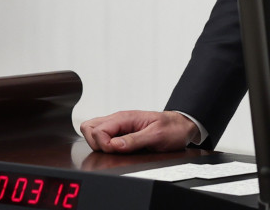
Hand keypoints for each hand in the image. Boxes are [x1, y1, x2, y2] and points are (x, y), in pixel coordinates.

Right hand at [79, 110, 196, 153]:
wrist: (181, 126)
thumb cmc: (171, 128)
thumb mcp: (156, 135)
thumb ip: (134, 140)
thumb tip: (115, 145)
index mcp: (124, 118)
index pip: (98, 129)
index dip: (103, 144)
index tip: (116, 150)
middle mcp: (118, 120)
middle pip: (89, 128)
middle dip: (96, 143)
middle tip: (111, 151)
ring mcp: (118, 126)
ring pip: (92, 131)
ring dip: (98, 143)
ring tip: (113, 151)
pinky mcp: (120, 132)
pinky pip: (102, 136)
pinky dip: (103, 144)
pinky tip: (115, 149)